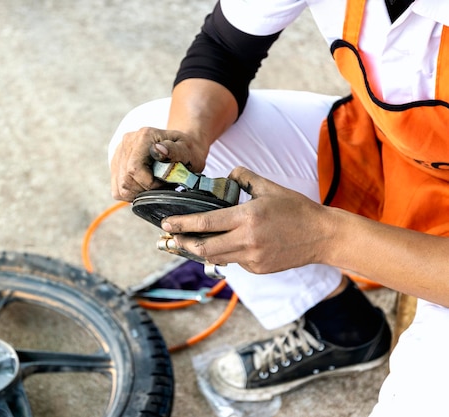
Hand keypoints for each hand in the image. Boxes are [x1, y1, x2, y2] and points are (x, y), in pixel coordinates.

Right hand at [110, 127, 208, 201]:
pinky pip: (117, 189)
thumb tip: (158, 150)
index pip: (134, 169)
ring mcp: (119, 152)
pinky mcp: (116, 163)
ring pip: (120, 188)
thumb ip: (175, 151)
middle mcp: (127, 142)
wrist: (181, 145)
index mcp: (144, 136)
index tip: (165, 183)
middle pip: (125, 181)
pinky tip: (144, 187)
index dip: (150, 184)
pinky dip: (131, 193)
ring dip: (137, 194)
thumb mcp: (188, 150)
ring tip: (153, 186)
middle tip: (161, 186)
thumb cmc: (187, 150)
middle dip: (144, 190)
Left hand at [161, 166, 331, 273]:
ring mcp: (253, 258)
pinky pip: (234, 262)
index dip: (182, 224)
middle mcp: (247, 240)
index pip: (205, 223)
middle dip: (183, 243)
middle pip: (204, 247)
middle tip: (171, 237)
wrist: (322, 235)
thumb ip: (244, 178)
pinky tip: (223, 245)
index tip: (167, 223)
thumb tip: (228, 174)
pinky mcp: (258, 268)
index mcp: (247, 217)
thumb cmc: (296, 209)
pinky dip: (225, 253)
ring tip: (188, 242)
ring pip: (217, 257)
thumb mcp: (270, 188)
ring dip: (200, 250)